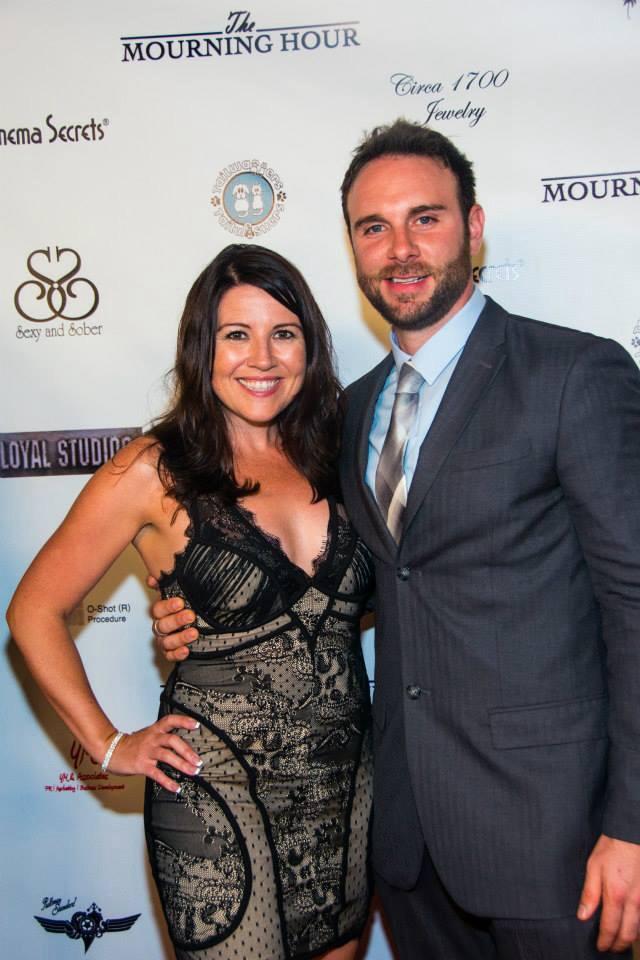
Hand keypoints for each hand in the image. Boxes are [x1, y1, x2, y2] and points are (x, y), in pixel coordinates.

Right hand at [105, 714, 201, 791]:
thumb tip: (183, 745)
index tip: (196, 725)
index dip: (184, 721)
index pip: (170, 720)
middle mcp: (152, 739)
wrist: (111, 750)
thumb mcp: (148, 735)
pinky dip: (167, 781)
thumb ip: (163, 738)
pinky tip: (176, 787)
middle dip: (187, 750)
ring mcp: (147, 752)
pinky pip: (157, 774)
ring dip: (182, 764)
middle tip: (199, 760)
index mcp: (155, 730)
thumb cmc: (132, 744)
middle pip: (172, 740)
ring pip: (167, 756)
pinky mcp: (142, 765)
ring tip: (193, 772)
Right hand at [147, 580, 196, 661]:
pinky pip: (170, 655)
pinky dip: (177, 654)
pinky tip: (186, 650)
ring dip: (179, 638)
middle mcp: (162, 624)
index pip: (158, 609)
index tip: (180, 602)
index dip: (167, 606)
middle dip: (177, 620)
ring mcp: (166, 639)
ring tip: (193, 633)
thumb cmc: (190, 604)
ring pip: (166, 641)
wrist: (205, 621)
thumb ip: (168, 581)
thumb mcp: (183, 589)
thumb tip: (153, 578)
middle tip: (190, 615)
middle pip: (162, 625)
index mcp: (162, 610)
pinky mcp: (172, 651)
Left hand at [578, 834, 639, 951]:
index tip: (600, 947)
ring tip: (621, 940)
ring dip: (631, 937)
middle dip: (619, 945)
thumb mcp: (593, 867)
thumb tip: (583, 916)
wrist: (632, 834)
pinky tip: (633, 925)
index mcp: (615, 895)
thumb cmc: (612, 848)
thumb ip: (590, 893)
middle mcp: (633, 901)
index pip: (610, 928)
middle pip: (628, 934)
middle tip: (611, 948)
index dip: (605, 941)